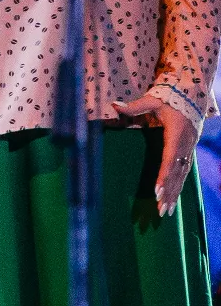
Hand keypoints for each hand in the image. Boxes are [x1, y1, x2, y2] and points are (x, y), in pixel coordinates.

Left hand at [114, 91, 199, 216]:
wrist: (191, 94)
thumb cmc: (168, 97)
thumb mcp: (152, 100)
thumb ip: (134, 106)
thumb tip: (113, 104)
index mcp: (176, 134)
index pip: (169, 159)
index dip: (163, 176)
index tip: (156, 191)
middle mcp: (185, 145)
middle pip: (177, 173)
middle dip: (169, 193)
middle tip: (160, 211)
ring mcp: (189, 149)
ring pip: (182, 175)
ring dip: (175, 194)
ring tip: (165, 211)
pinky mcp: (189, 151)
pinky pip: (184, 171)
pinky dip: (179, 186)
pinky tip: (173, 198)